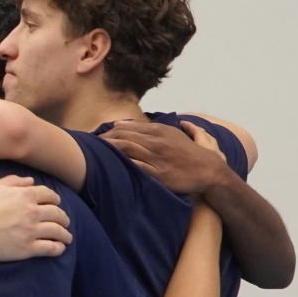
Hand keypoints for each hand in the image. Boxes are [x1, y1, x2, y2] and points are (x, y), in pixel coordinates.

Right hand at [0, 176, 72, 260]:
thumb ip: (13, 181)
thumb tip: (30, 180)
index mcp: (25, 195)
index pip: (49, 195)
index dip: (55, 199)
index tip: (56, 203)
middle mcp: (33, 212)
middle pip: (57, 213)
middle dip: (63, 217)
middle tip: (64, 222)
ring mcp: (31, 231)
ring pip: (57, 231)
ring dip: (65, 234)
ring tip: (67, 237)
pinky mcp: (27, 249)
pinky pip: (50, 248)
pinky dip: (58, 248)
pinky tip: (60, 248)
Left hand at [101, 119, 232, 196]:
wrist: (209, 170)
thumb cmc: (189, 154)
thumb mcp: (172, 134)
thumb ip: (150, 128)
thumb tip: (124, 123)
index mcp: (159, 131)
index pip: (127, 128)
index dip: (109, 133)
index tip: (95, 138)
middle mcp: (156, 141)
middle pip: (123, 137)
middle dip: (104, 140)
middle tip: (88, 146)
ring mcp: (157, 157)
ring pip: (127, 149)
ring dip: (108, 151)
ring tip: (93, 155)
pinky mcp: (159, 173)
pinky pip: (136, 167)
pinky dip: (121, 165)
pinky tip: (109, 167)